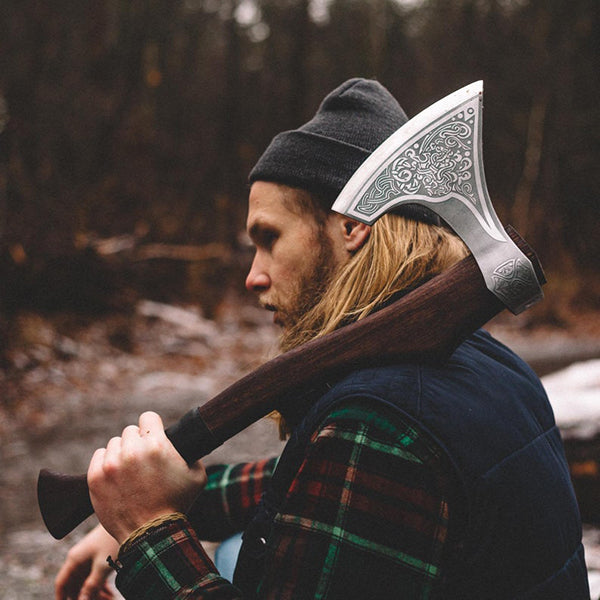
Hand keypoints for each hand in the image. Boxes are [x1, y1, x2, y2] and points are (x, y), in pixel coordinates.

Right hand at [55, 524, 117, 599]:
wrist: (128, 521)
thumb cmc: (113, 541)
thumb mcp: (102, 566)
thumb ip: (91, 586)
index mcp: (75, 559)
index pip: (61, 583)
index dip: (61, 598)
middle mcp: (79, 558)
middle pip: (75, 585)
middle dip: (84, 598)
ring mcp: (89, 557)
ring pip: (86, 581)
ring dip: (95, 593)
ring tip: (110, 599)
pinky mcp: (99, 556)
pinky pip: (95, 575)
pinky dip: (100, 585)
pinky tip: (110, 593)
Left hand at [87, 411, 206, 543]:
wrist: (152, 536)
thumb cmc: (177, 505)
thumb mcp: (197, 475)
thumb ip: (192, 454)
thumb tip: (185, 445)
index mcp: (157, 444)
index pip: (148, 416)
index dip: (153, 426)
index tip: (154, 434)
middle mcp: (132, 450)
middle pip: (130, 431)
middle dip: (138, 442)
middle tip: (143, 459)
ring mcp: (111, 464)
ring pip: (115, 443)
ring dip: (122, 452)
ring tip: (130, 470)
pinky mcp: (95, 478)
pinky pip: (99, 456)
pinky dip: (106, 462)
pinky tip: (116, 474)